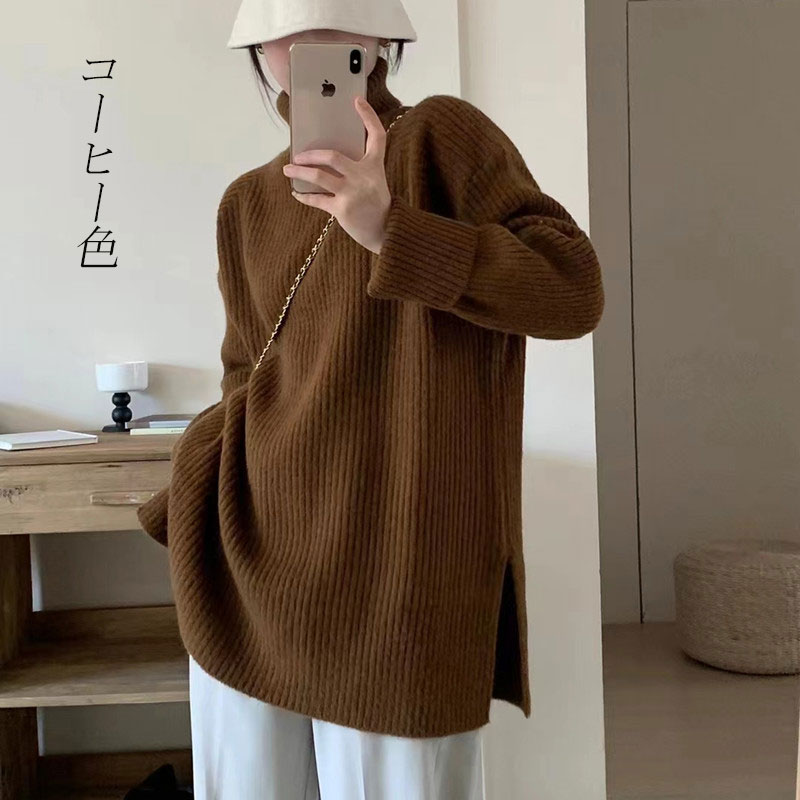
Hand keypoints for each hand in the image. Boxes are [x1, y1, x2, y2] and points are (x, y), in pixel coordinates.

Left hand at [282, 96, 391, 254]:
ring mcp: (352, 193)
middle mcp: (364, 177)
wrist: (385, 231)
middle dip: (310, 155)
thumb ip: (357, 167)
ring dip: (299, 172)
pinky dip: (304, 196)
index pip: (377, 136)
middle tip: (297, 155)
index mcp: (374, 166)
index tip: (357, 100)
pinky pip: (317, 199)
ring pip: (319, 176)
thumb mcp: (373, 180)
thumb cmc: (375, 203)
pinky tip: (296, 193)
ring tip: (288, 170)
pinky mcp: (342, 210)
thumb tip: (323, 158)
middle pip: (332, 156)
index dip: (368, 116)